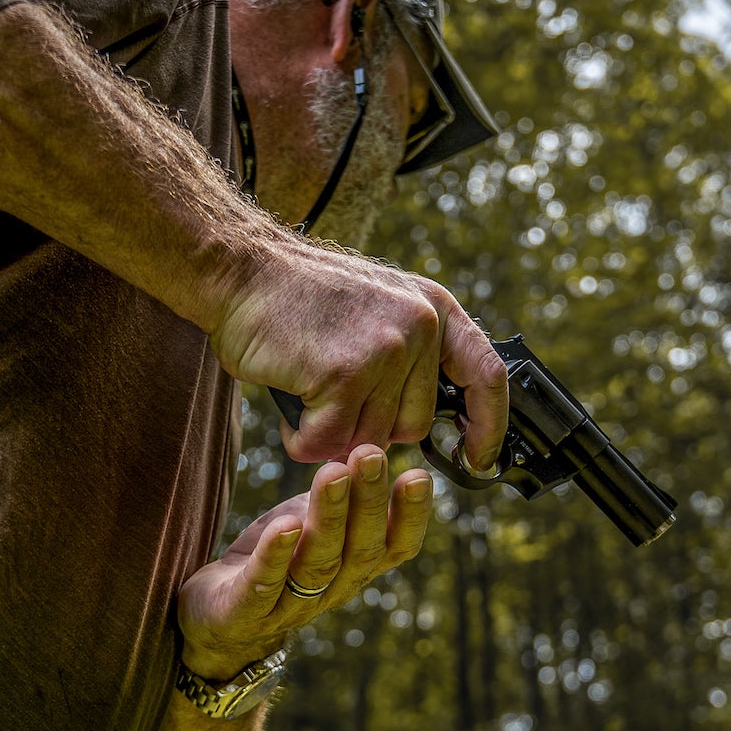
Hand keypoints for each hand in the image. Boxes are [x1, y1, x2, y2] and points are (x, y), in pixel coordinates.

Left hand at [177, 444, 432, 680]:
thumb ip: (345, 500)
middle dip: (368, 501)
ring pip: (318, 563)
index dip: (411, 517)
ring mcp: (288, 606)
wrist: (216, 620)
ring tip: (333, 473)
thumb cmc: (276, 561)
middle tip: (370, 454)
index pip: (394, 548)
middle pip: (359, 549)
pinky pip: (263, 586)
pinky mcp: (243, 612)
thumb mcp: (315, 527)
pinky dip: (275, 555)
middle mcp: (331, 590)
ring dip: (329, 517)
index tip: (419, 476)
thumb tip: (376, 448)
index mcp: (354, 569)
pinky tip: (284, 525)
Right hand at [211, 236, 507, 470]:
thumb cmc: (301, 298)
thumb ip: (412, 353)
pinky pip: (331, 442)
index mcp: (436, 310)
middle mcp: (420, 327)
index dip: (487, 425)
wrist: (242, 271)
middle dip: (371, 427)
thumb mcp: (381, 307)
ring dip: (332, 433)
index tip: (477, 460)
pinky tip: (291, 408)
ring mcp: (386, 350)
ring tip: (306, 393)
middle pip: (414, 426)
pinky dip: (303, 439)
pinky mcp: (345, 374)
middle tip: (332, 398)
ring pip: (371, 440)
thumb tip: (428, 423)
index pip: (486, 375)